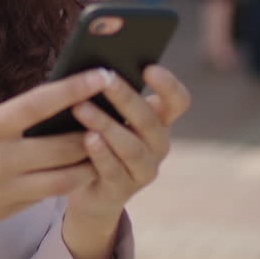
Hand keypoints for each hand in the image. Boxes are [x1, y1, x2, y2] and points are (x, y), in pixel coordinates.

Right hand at [0, 72, 109, 251]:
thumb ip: (2, 121)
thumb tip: (41, 112)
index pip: (41, 103)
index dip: (76, 87)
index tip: (102, 74)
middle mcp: (0, 159)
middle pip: (67, 145)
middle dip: (96, 130)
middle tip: (115, 115)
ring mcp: (6, 190)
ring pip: (68, 177)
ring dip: (89, 161)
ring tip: (102, 146)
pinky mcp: (7, 211)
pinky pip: (47, 195)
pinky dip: (63, 180)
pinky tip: (73, 169)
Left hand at [65, 65, 190, 224]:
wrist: (90, 189)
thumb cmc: (99, 138)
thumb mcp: (109, 115)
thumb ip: (109, 95)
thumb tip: (93, 68)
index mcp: (160, 121)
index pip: (178, 101)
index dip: (168, 85)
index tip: (149, 68)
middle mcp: (158, 145)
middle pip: (149, 120)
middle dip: (125, 98)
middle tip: (104, 79)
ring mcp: (144, 170)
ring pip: (131, 147)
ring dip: (106, 125)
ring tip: (82, 108)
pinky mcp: (123, 190)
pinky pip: (113, 171)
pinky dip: (101, 154)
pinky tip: (87, 139)